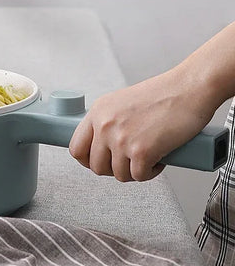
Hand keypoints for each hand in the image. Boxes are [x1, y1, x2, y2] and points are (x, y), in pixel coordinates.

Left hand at [68, 68, 216, 181]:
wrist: (188, 89)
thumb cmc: (163, 94)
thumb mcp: (122, 102)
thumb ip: (109, 121)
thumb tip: (102, 145)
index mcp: (98, 111)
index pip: (76, 146)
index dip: (87, 160)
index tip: (99, 161)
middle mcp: (105, 125)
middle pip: (95, 165)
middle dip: (113, 169)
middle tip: (128, 162)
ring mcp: (121, 139)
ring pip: (118, 174)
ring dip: (134, 171)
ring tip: (148, 157)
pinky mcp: (141, 151)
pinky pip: (139, 176)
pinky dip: (150, 173)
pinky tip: (158, 159)